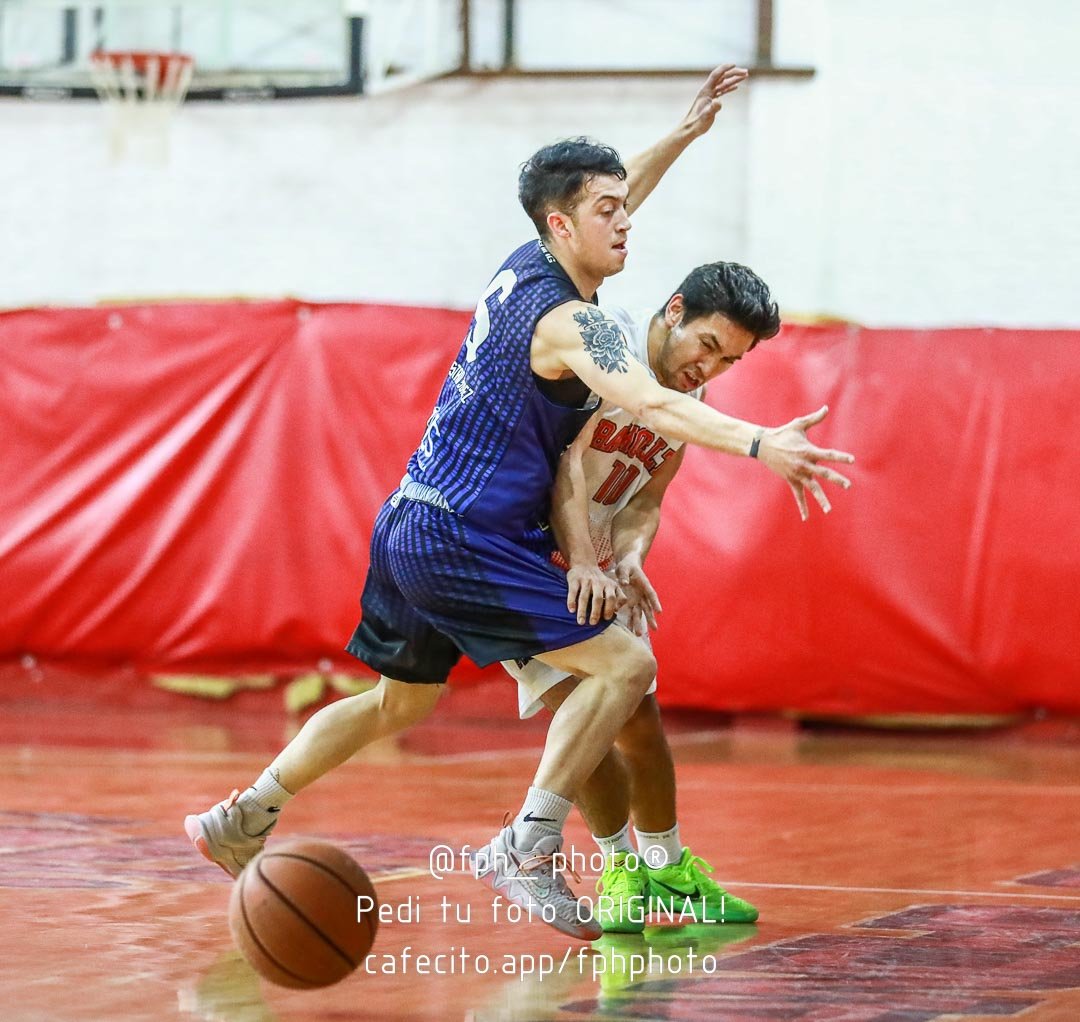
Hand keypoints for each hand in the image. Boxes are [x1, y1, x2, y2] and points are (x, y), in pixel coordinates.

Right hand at [566, 564, 622, 624]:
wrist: (584, 564)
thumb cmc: (600, 581)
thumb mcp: (612, 586)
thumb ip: (619, 597)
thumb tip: (617, 610)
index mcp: (609, 585)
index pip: (611, 598)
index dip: (609, 608)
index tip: (606, 618)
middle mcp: (598, 582)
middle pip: (597, 599)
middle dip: (596, 612)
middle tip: (593, 623)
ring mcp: (585, 581)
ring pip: (584, 597)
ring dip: (582, 611)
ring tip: (581, 622)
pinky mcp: (574, 580)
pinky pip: (573, 592)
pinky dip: (571, 601)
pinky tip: (571, 610)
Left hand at [615, 560, 661, 635]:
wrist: (626, 566)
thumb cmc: (627, 566)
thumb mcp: (624, 568)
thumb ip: (624, 576)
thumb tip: (624, 583)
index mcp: (644, 584)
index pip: (651, 594)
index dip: (655, 603)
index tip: (659, 611)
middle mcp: (643, 594)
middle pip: (647, 607)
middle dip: (650, 618)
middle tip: (654, 629)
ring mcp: (637, 599)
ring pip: (639, 613)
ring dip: (639, 623)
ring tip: (639, 634)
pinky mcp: (631, 602)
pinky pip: (630, 612)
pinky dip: (630, 621)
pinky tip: (629, 630)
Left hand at [681, 64, 748, 138]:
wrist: (691, 129)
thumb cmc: (697, 123)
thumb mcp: (706, 116)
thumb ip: (713, 108)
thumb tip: (719, 101)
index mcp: (705, 90)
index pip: (716, 75)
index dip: (725, 68)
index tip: (735, 65)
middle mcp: (707, 90)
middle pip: (722, 77)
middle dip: (734, 73)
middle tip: (746, 72)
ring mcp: (709, 95)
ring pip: (723, 83)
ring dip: (734, 79)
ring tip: (745, 76)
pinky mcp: (711, 101)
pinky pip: (722, 91)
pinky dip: (729, 87)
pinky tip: (736, 86)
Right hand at [756, 405, 854, 520]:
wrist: (762, 445)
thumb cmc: (783, 433)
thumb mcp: (798, 424)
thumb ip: (815, 418)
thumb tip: (826, 407)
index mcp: (808, 450)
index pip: (828, 455)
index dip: (840, 457)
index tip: (851, 460)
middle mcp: (804, 464)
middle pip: (823, 473)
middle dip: (836, 479)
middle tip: (848, 485)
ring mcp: (797, 474)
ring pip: (811, 488)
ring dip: (821, 499)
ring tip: (829, 510)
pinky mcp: (790, 480)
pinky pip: (798, 495)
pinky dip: (802, 506)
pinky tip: (806, 517)